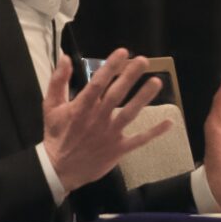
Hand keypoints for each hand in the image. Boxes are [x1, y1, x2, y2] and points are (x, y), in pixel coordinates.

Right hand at [42, 49, 175, 192]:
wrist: (60, 168)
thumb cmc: (57, 134)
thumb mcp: (51, 106)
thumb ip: (58, 81)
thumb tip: (65, 57)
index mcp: (81, 107)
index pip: (98, 82)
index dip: (111, 66)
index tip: (123, 52)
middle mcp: (98, 119)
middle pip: (117, 94)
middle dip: (130, 76)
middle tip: (144, 61)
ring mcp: (110, 134)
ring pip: (130, 113)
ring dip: (144, 97)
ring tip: (157, 82)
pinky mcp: (119, 149)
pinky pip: (139, 140)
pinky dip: (155, 132)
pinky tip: (169, 122)